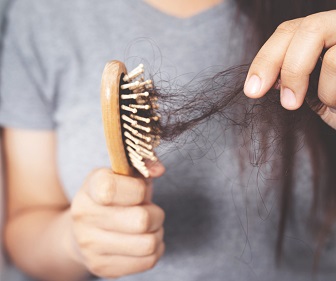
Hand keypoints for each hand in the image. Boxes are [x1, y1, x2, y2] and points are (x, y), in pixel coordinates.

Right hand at [69, 162, 164, 278]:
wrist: (80, 231)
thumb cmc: (112, 199)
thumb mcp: (123, 176)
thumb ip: (143, 166)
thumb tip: (159, 169)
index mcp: (89, 189)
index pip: (112, 189)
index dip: (138, 189)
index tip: (139, 190)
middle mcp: (84, 217)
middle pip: (141, 220)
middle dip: (156, 214)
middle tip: (151, 211)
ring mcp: (90, 245)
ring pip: (148, 244)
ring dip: (157, 233)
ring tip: (148, 228)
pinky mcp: (102, 266)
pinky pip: (148, 261)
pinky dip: (155, 250)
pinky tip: (144, 241)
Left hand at [244, 10, 335, 128]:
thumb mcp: (316, 92)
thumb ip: (294, 79)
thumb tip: (265, 80)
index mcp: (324, 33)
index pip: (289, 31)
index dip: (266, 59)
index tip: (252, 90)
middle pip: (307, 29)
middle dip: (289, 69)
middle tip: (287, 103)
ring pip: (332, 57)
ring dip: (328, 92)